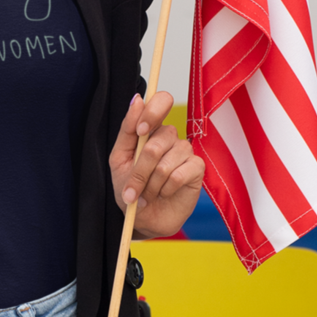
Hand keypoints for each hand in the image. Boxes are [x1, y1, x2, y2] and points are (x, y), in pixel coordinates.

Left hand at [109, 92, 203, 238]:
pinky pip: (180, 174)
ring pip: (165, 162)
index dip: (152, 112)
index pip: (161, 100)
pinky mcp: (197, 168)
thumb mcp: (118, 158)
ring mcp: (184, 151)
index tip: (140, 131)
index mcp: (149, 128)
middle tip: (132, 189)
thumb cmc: (129, 186)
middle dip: (140, 170)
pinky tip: (163, 193)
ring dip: (151, 184)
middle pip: (157, 141)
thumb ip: (127, 129)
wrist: (143, 217)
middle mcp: (169, 136)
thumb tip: (137, 99)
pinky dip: (166, 188)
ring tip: (147, 194)